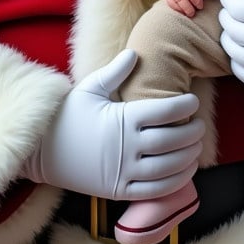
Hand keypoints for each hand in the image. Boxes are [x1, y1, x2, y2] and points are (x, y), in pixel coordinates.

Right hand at [23, 50, 204, 198]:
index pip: (165, 112)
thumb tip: (135, 53)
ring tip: (197, 146)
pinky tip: (186, 170)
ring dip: (188, 157)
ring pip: (167, 168)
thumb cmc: (69, 115)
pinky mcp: (119, 190)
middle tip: (201, 125)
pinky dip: (176, 181)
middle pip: (171, 141)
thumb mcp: (90, 88)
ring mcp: (123, 171)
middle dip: (192, 133)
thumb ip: (115, 71)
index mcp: (122, 118)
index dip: (185, 107)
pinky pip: (155, 190)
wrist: (42, 149)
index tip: (193, 102)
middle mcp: (126, 146)